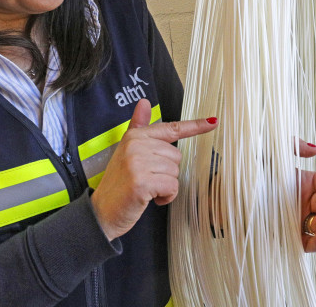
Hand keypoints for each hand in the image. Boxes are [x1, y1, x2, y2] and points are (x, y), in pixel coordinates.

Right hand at [90, 98, 216, 240]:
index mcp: (135, 136)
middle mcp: (136, 146)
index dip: (195, 126)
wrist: (101, 212)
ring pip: (176, 172)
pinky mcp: (142, 182)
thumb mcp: (126, 152)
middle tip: (147, 180)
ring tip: (147, 189)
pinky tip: (151, 198)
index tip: (214, 122)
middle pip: (176, 156)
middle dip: (167, 172)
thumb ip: (138, 127)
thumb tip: (144, 102)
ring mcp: (138, 163)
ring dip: (166, 186)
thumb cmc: (119, 184)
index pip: (171, 129)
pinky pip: (172, 186)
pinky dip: (166, 196)